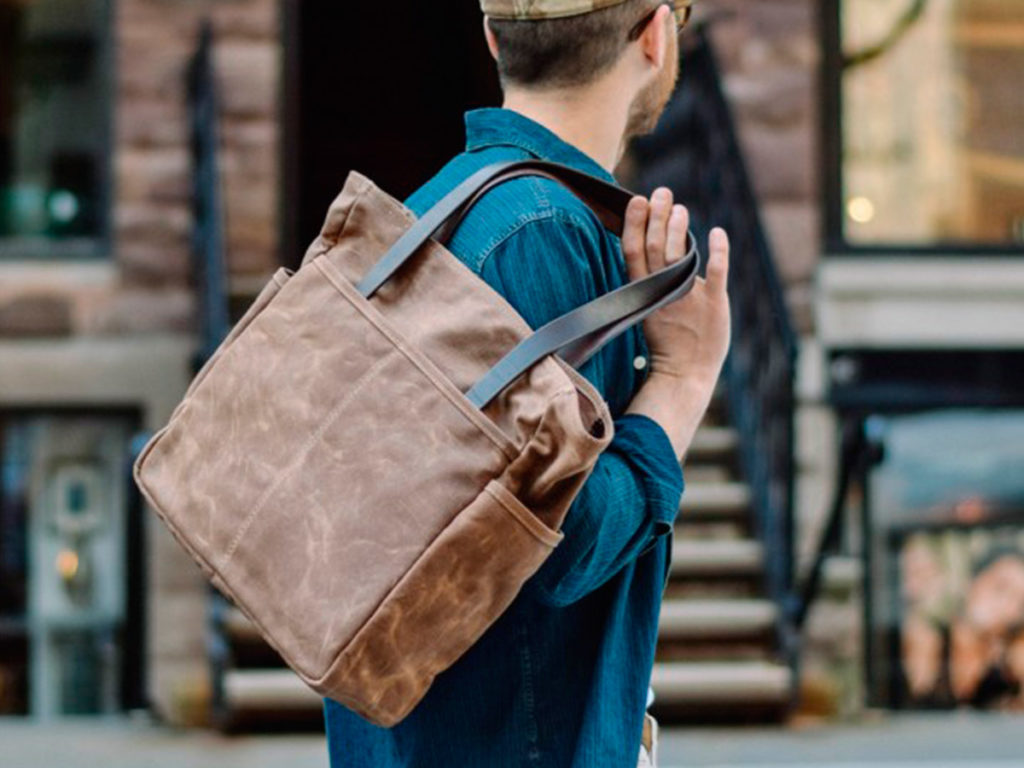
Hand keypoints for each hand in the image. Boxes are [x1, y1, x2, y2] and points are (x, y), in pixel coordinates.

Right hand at [621, 187, 730, 392]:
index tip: (637, 199)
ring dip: (678, 227)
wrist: (686, 374)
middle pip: (653, 245)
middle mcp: (662, 291)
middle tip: (662, 192)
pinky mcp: (714, 304)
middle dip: (657, 215)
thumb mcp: (649, 307)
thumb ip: (650, 279)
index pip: (632, 250)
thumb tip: (652, 244)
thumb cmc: (668, 342)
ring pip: (677, 254)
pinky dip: (719, 250)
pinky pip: (717, 272)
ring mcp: (687, 297)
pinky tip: (717, 231)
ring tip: (680, 208)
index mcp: (644, 292)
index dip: (634, 223)